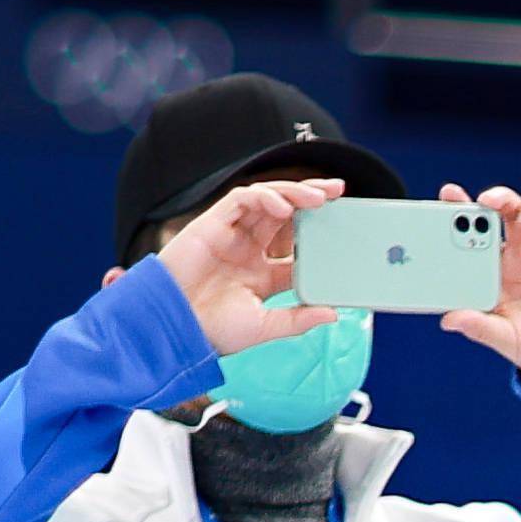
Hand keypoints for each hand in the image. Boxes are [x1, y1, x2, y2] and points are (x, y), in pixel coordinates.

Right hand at [146, 176, 337, 358]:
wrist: (176, 326)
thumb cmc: (213, 331)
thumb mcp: (265, 327)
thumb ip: (298, 319)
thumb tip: (335, 314)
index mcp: (262, 273)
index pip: (297, 246)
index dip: (319, 235)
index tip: (345, 228)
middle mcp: (248, 250)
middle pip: (286, 216)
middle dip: (311, 198)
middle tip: (339, 191)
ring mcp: (231, 235)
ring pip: (266, 201)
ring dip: (293, 193)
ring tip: (319, 196)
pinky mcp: (213, 224)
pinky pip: (241, 200)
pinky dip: (264, 197)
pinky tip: (284, 205)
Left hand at [438, 184, 520, 378]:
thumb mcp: (507, 340)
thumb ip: (480, 328)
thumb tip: (448, 320)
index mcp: (485, 280)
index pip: (457, 250)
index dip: (442, 235)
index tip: (426, 226)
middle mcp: (505, 259)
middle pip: (477, 222)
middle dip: (461, 206)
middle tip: (449, 196)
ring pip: (507, 209)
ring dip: (496, 198)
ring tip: (488, 202)